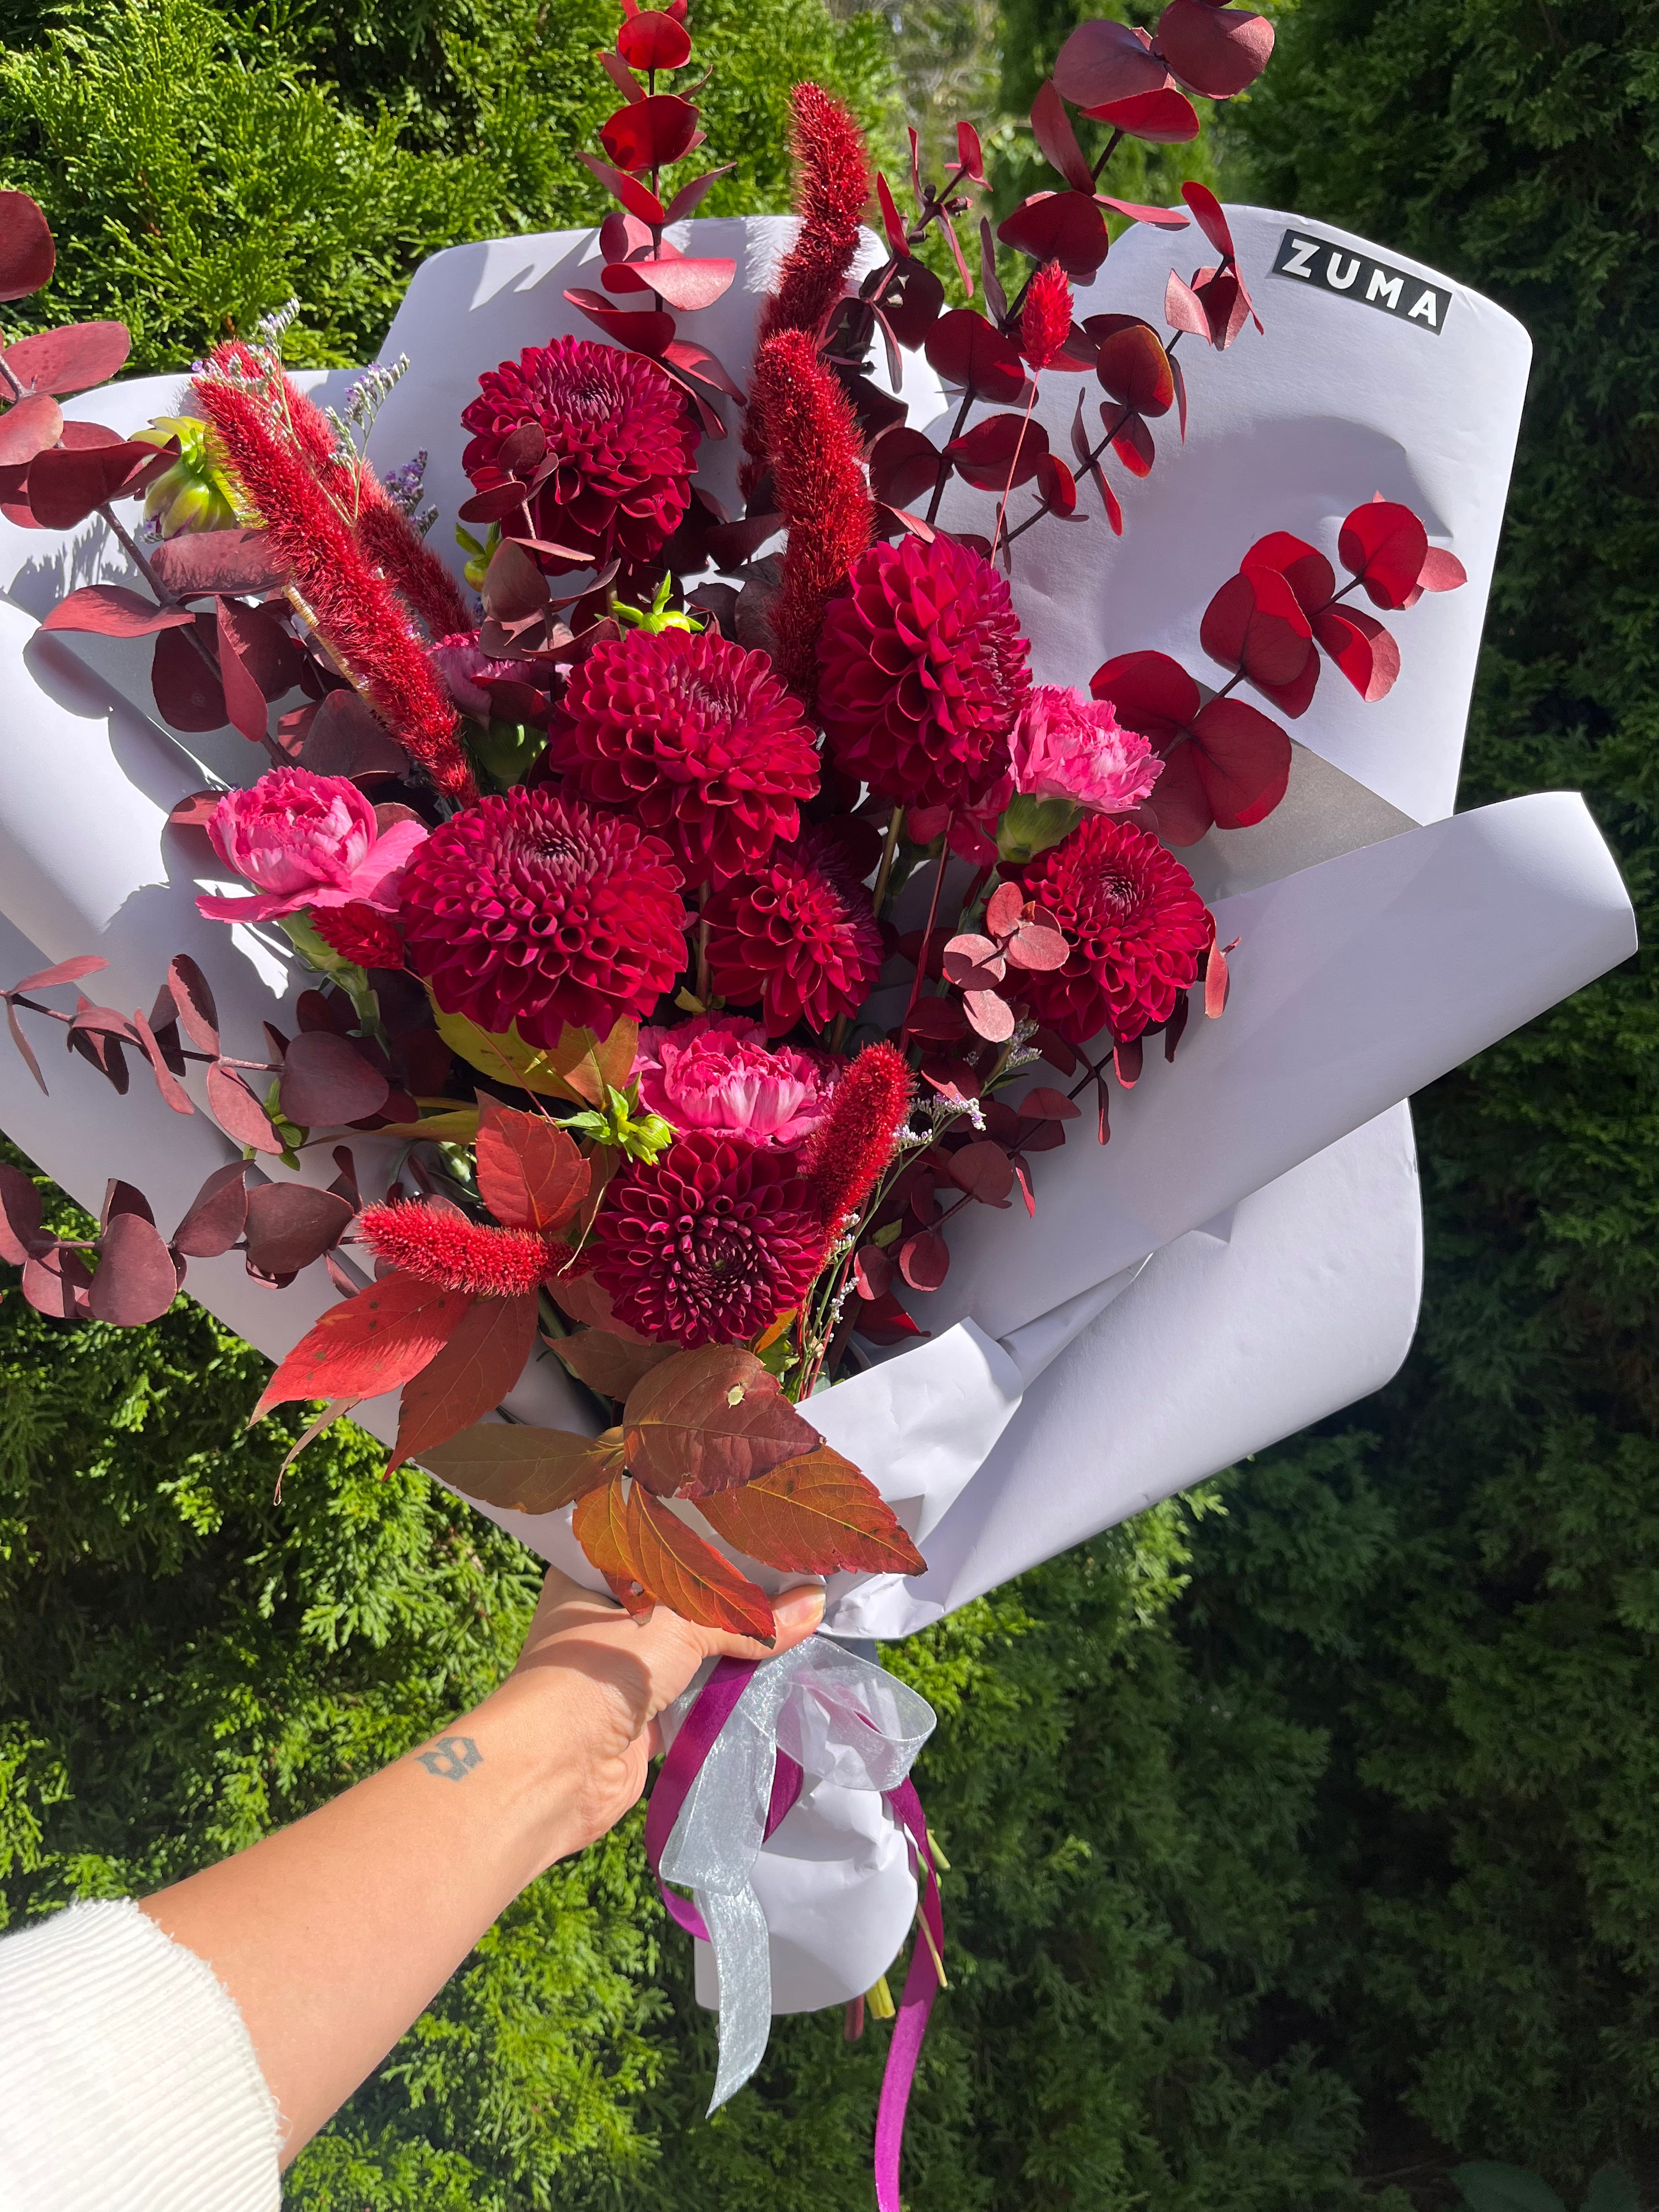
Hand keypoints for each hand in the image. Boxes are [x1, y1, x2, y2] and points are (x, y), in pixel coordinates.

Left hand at [503, 1566, 825, 1857]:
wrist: (557, 1767)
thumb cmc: (602, 1668)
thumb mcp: (683, 1627)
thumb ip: (749, 1619)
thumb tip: (816, 1603)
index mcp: (591, 1574)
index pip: (655, 1540)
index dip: (703, 1536)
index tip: (756, 1525)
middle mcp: (601, 1619)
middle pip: (678, 1598)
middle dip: (727, 1596)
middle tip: (787, 1570)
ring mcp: (620, 1671)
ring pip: (686, 1649)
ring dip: (728, 1645)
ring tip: (793, 1615)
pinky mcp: (639, 1718)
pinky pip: (692, 1693)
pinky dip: (724, 1688)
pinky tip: (771, 1670)